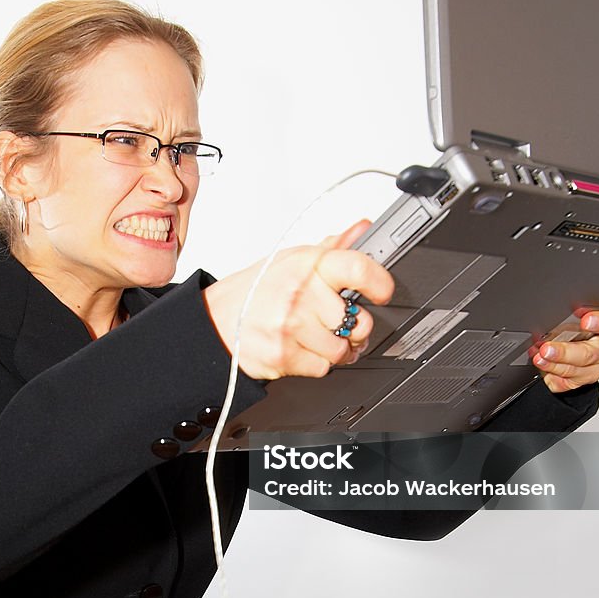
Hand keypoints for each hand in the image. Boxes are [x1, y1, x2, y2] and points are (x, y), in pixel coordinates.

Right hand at [203, 218, 393, 379]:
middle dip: (356, 328)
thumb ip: (333, 248)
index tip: (382, 292)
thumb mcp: (292, 259)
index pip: (358, 269)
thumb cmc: (256, 290)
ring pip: (342, 349)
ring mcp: (291, 326)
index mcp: (306, 265)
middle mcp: (300, 294)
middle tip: (343, 323)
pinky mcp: (284, 356)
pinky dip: (317, 363)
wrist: (216, 320)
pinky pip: (323, 368)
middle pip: (358, 321)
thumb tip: (362, 229)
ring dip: (337, 349)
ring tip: (320, 338)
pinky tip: (303, 348)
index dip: (380, 284)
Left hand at [532, 310, 598, 392]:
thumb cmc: (583, 323)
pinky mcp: (581, 379)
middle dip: (565, 352)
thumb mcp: (584, 310)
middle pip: (590, 354)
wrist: (578, 342)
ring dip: (554, 365)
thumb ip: (580, 306)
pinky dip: (551, 375)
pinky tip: (542, 366)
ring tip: (539, 357)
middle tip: (547, 347)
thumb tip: (566, 293)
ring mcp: (595, 367)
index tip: (585, 320)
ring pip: (577, 371)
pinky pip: (566, 382)